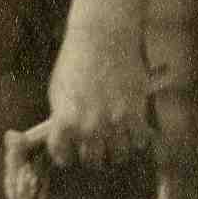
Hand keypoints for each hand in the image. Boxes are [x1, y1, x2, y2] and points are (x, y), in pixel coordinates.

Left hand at [38, 30, 153, 167]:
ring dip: (116, 151)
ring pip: (118, 156)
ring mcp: (114, 123)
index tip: (69, 153)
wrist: (103, 37)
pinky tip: (133, 131)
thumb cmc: (76, 61)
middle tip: (95, 146)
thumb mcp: (58, 91)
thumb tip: (66, 137)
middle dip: (92, 154)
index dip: (65, 155)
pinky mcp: (136, 115)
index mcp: (64, 121)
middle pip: (92, 160)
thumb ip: (62, 118)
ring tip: (115, 141)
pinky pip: (139, 142)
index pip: (62, 155)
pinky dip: (137, 140)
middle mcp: (89, 126)